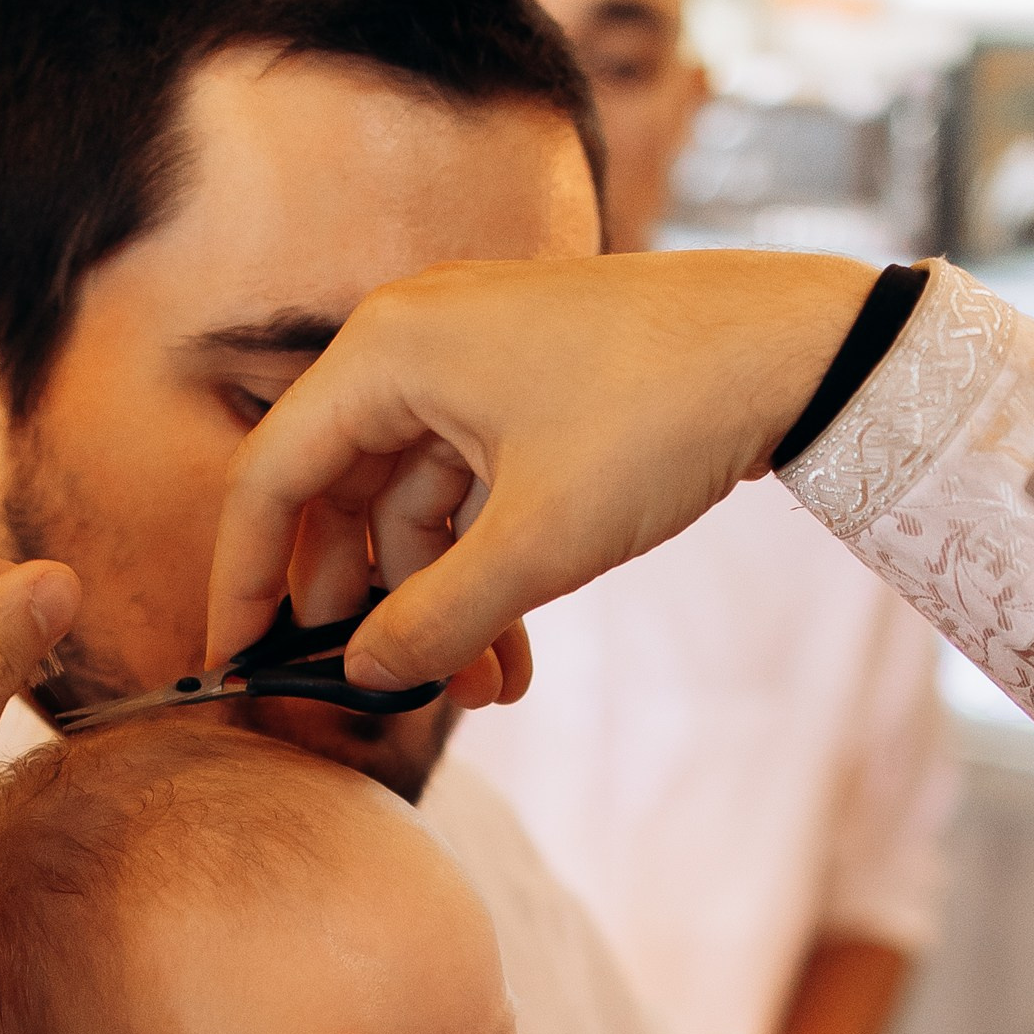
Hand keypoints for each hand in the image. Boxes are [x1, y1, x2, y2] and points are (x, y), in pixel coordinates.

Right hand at [205, 250, 878, 694]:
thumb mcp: (538, 542)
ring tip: (485, 691)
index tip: (235, 660)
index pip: (270, 476)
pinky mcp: (528, 388)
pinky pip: (472, 491)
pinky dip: (485, 569)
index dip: (245, 579)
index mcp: (386, 351)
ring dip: (439, 604)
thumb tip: (362, 676)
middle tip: (379, 690)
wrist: (797, 348)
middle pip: (340, 495)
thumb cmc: (660, 417)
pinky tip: (515, 655)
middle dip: (366, 607)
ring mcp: (474, 362)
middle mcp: (414, 343)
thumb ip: (435, 619)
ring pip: (415, 505)